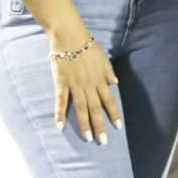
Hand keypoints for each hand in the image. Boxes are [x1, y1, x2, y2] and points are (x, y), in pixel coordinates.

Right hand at [48, 26, 120, 144]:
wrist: (69, 36)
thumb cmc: (87, 45)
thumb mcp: (103, 57)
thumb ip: (108, 72)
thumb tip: (116, 84)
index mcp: (99, 79)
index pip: (109, 100)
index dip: (113, 114)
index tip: (118, 127)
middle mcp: (89, 85)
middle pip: (95, 108)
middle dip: (100, 125)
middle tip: (102, 142)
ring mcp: (75, 85)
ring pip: (81, 108)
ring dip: (84, 124)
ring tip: (88, 138)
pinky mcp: (61, 83)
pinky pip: (61, 101)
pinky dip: (60, 114)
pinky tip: (59, 126)